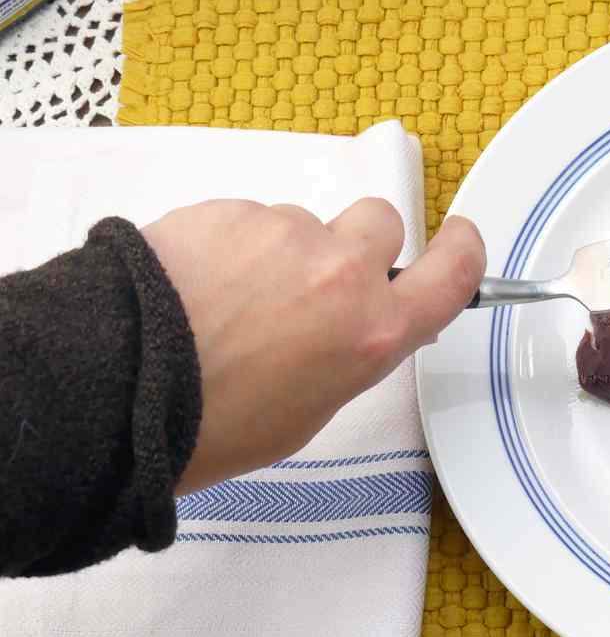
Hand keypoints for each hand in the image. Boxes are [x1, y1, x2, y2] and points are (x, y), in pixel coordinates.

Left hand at [142, 198, 484, 492]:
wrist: (117, 391)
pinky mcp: (227, 211)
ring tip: (226, 303)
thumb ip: (352, 353)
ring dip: (280, 253)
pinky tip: (193, 288)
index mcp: (373, 331)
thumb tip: (356, 324)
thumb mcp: (310, 411)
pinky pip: (245, 220)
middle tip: (313, 283)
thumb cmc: (214, 425)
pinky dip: (227, 247)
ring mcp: (284, 234)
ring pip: (303, 225)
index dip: (463, 248)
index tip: (457, 237)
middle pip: (382, 223)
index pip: (455, 270)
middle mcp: (342, 273)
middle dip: (358, 245)